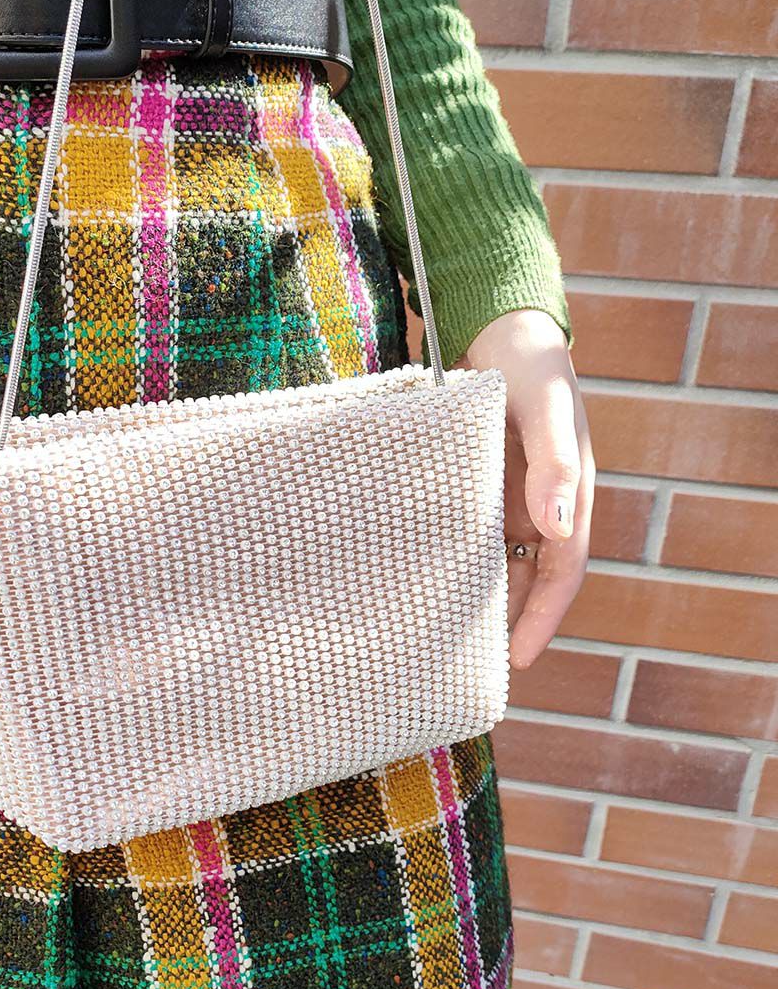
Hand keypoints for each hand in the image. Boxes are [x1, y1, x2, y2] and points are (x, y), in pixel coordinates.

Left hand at [461, 310, 593, 669]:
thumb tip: (557, 530)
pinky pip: (468, 529)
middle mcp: (541, 500)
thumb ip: (551, 465)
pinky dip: (452, 555)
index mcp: (568, 492)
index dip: (543, 617)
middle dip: (507, 619)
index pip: (561, 570)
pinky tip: (420, 575)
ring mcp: (509, 491)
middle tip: (471, 664)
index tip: (518, 660)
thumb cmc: (527, 364)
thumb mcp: (543, 410)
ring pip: (495, 557)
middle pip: (527, 574)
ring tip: (441, 633)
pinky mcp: (477, 479)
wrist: (497, 324)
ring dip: (478, 592)